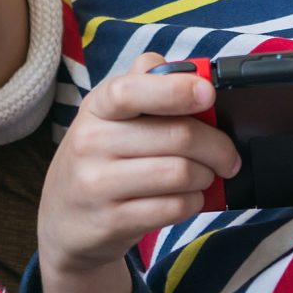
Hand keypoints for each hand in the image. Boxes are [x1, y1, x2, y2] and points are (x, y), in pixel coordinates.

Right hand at [39, 54, 242, 279]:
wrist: (64, 221)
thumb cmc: (98, 159)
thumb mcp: (108, 116)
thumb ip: (144, 85)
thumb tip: (188, 71)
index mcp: (96, 107)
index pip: (132, 90)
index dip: (176, 90)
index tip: (208, 94)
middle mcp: (92, 142)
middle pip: (177, 136)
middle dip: (217, 146)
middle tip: (227, 155)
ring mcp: (99, 184)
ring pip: (181, 173)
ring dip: (207, 176)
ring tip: (205, 176)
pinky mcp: (114, 220)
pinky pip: (174, 208)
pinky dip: (194, 202)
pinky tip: (188, 198)